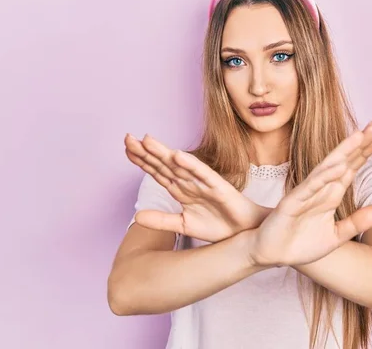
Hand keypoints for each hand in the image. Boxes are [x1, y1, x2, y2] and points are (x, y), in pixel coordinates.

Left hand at [124, 134, 268, 242]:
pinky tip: (178, 155)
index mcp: (182, 190)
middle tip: (127, 138)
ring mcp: (204, 183)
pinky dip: (191, 165)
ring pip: (180, 165)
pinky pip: (203, 174)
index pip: (158, 172)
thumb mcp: (183, 225)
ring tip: (146, 140)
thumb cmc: (219, 226)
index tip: (126, 148)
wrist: (246, 234)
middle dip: (146, 152)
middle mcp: (190, 183)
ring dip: (164, 153)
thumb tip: (136, 216)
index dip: (142, 160)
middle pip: (164, 164)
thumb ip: (161, 221)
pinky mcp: (219, 188)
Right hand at [247, 122, 371, 266]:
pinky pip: (310, 186)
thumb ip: (357, 222)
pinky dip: (324, 176)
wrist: (271, 254)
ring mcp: (305, 194)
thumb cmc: (300, 245)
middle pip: (342, 162)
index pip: (350, 169)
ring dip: (342, 152)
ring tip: (359, 137)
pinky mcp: (292, 202)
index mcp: (330, 196)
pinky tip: (338, 165)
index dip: (363, 152)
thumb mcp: (336, 236)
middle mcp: (319, 190)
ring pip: (327, 169)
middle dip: (358, 144)